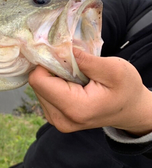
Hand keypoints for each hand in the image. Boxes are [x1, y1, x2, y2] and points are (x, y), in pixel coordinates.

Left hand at [28, 48, 151, 135]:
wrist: (130, 110)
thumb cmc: (125, 89)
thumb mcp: (115, 70)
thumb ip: (87, 60)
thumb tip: (60, 48)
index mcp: (74, 108)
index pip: (38, 80)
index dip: (47, 62)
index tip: (63, 55)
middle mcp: (60, 119)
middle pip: (37, 84)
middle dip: (51, 69)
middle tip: (73, 65)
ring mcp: (55, 120)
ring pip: (38, 88)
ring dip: (52, 77)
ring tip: (75, 76)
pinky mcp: (54, 117)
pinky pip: (43, 94)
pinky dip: (54, 84)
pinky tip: (71, 83)